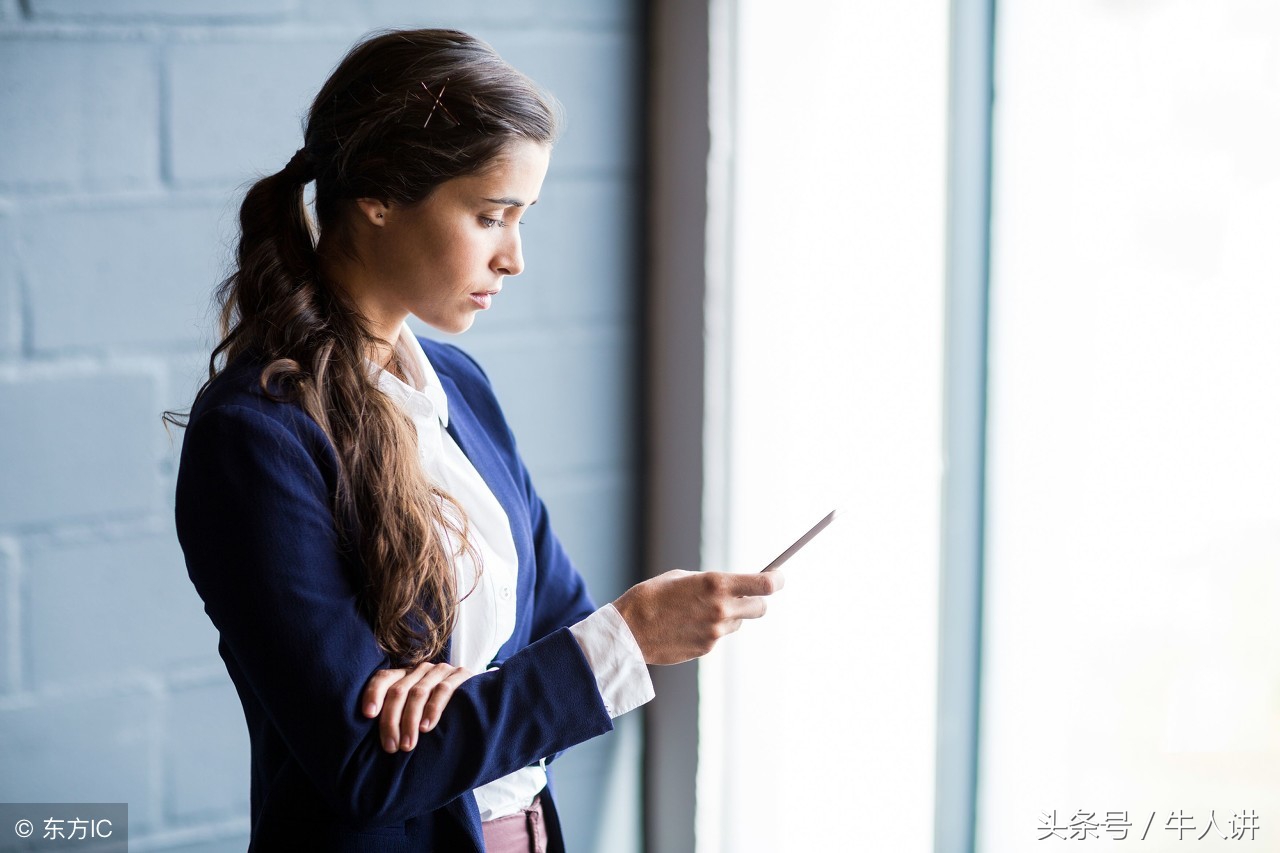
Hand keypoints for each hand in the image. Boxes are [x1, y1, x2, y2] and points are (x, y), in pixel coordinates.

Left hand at [361, 661, 474, 752]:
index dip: (373, 694)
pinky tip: (426, 728)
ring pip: (418, 692)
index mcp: (405, 676)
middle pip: (398, 691)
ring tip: (407, 745)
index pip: (383, 678)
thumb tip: (365, 734)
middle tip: (390, 747)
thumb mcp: (413, 714)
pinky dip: (433, 710)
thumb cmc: (436, 716)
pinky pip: (443, 690)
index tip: (368, 715)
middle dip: (391, 721)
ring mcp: (441, 671)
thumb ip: (395, 716)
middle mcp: (421, 670)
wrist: (476, 705)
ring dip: (410, 721)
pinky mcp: (460, 675)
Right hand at [611, 569, 783, 664]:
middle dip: (757, 600)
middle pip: (761, 608)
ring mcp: (716, 632)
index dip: (777, 579)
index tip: (778, 577)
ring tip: (700, 610)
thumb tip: (731, 588)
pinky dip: (711, 630)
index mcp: (716, 584)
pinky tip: (688, 625)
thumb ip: (712, 583)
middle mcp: (721, 609)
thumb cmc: (651, 597)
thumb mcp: (683, 578)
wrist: (628, 631)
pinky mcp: (707, 649)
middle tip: (745, 595)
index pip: (764, 585)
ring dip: (730, 616)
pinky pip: (719, 636)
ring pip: (738, 622)